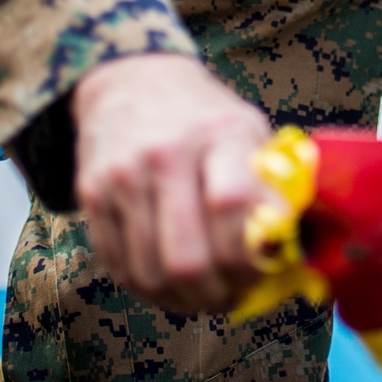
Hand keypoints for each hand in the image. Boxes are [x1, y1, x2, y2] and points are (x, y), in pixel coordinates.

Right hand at [71, 53, 270, 313]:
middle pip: (187, 258)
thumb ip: (271, 188)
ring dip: (182, 300)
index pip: (234, 206)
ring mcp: (124, 174)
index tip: (263, 274)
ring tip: (202, 293)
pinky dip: (148, 289)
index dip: (250, 258)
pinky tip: (169, 280)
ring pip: (151, 273)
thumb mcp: (249, 131)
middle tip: (231, 297)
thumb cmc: (204, 117)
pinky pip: (118, 267)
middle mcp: (167, 152)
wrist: (132, 80)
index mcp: (221, 133)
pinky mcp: (91, 193)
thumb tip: (289, 256)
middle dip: (216, 295)